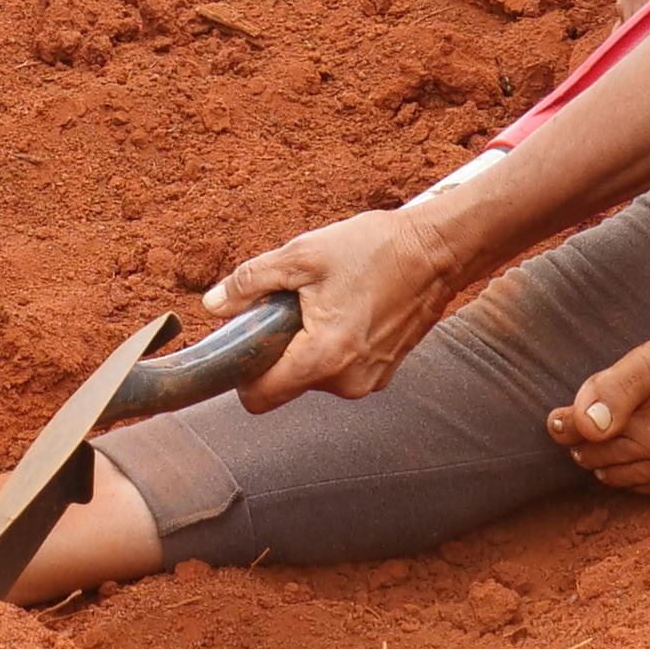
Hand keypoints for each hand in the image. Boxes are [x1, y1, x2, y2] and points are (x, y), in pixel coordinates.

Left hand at [208, 205, 469, 408]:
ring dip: (308, 346)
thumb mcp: (302, 256)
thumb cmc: (373, 249)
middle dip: (280, 349)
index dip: (243, 374)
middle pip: (286, 384)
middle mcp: (347, 382)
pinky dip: (334, 346)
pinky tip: (349, 309)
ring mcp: (369, 382)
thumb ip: (250, 282)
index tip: (247, 342)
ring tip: (328, 301)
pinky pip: (340, 369)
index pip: (260, 398)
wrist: (436, 251)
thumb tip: (213, 305)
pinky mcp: (383, 374)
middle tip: (294, 305)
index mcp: (322, 358)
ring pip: (314, 375)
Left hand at [548, 336, 649, 496]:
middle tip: (572, 436)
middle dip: (583, 448)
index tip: (555, 420)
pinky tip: (641, 471)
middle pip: (600, 462)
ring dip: (608, 468)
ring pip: (627, 483)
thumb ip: (613, 388)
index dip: (563, 426)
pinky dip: (642, 484)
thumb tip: (578, 424)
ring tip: (598, 454)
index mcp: (639, 429)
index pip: (580, 436)